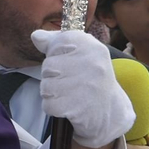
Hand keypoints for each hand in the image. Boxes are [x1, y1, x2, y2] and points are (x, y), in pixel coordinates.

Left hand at [32, 30, 134, 147]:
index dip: (57, 54)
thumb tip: (36, 36)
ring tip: (71, 95)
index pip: (57, 42)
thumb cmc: (91, 79)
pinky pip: (47, 104)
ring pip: (45, 86)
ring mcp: (84, 86)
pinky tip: (69, 107)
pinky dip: (54, 108)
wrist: (111, 112)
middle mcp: (91, 64)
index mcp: (92, 47)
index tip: (70, 62)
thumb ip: (57, 43)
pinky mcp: (75, 107)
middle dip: (53, 76)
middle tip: (72, 82)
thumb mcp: (82, 55)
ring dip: (52, 94)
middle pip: (47, 66)